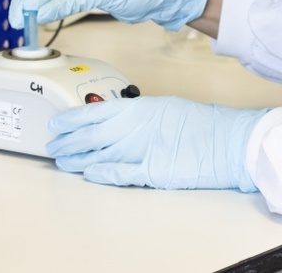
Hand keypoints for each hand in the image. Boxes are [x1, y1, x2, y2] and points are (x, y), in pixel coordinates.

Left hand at [47, 96, 267, 191]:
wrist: (228, 141)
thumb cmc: (202, 123)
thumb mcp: (167, 107)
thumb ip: (140, 114)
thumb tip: (120, 119)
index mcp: (140, 107)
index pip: (95, 110)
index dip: (71, 117)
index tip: (56, 122)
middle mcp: (136, 128)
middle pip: (91, 135)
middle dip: (68, 141)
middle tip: (53, 146)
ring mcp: (142, 151)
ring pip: (99, 154)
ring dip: (78, 158)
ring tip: (63, 161)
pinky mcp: (152, 173)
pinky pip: (119, 173)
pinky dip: (101, 173)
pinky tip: (88, 173)